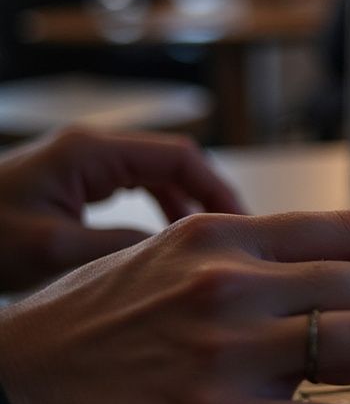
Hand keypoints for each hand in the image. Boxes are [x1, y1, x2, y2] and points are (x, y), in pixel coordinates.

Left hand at [0, 126, 243, 290]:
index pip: (179, 155)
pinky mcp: (76, 180)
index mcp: (90, 152)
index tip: (241, 223)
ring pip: (157, 174)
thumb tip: (179, 256)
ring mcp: (84, 162)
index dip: (217, 188)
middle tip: (235, 236)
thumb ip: (121, 247)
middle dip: (207, 197)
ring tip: (209, 242)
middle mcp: (92, 148)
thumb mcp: (53, 251)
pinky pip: (135, 187)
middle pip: (174, 161)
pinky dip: (158, 209)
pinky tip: (166, 240)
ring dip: (185, 204)